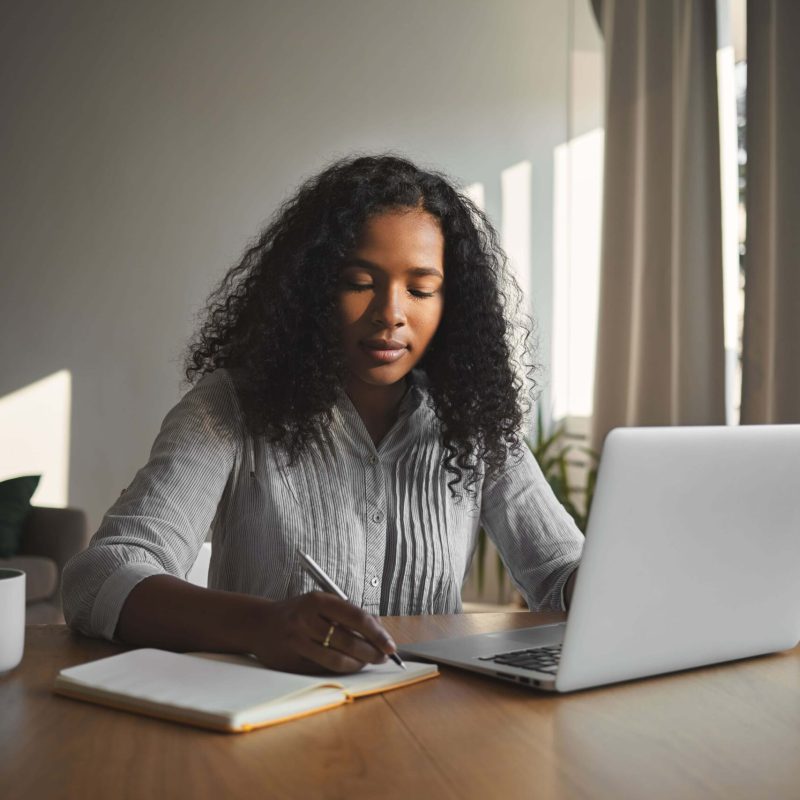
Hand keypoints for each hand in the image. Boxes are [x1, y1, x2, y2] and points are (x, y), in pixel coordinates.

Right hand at [247, 592, 397, 673]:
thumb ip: (347, 613)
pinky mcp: (291, 662)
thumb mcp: (320, 603)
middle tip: (383, 657)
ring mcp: (297, 642)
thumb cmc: (297, 612)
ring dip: (358, 664)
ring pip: (337, 660)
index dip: (377, 633)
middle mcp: (306, 620)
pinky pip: (323, 669)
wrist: (258, 624)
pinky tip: (349, 665)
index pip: (356, 617)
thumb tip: (379, 628)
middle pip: (349, 641)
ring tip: (367, 662)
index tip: (390, 645)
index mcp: (317, 601)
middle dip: (371, 652)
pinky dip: (341, 669)